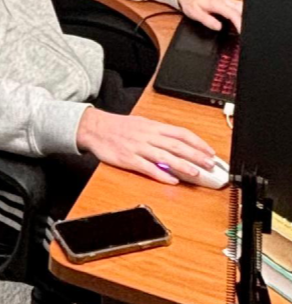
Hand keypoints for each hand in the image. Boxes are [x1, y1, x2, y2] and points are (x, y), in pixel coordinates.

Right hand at [77, 106, 215, 184]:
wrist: (95, 128)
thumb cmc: (118, 126)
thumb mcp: (142, 123)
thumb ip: (159, 133)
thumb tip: (177, 142)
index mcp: (153, 126)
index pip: (181, 133)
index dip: (198, 142)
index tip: (209, 152)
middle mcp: (148, 136)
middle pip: (177, 146)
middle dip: (196, 156)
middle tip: (209, 165)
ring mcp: (138, 148)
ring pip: (165, 157)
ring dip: (183, 165)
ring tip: (196, 173)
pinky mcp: (128, 159)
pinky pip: (147, 168)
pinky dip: (161, 175)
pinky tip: (172, 180)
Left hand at [177, 0, 241, 34]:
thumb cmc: (191, 2)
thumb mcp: (195, 14)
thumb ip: (207, 20)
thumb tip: (218, 27)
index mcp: (217, 3)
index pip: (233, 13)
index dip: (239, 23)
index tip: (242, 31)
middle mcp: (224, 0)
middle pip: (241, 9)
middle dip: (246, 20)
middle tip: (246, 32)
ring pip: (242, 7)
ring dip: (245, 17)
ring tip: (244, 28)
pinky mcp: (228, 0)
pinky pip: (238, 6)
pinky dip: (242, 13)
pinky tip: (241, 21)